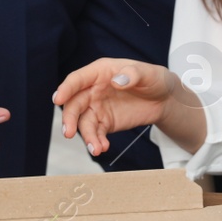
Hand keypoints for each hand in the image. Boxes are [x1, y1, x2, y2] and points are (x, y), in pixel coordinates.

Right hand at [53, 57, 178, 155]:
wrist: (163, 99)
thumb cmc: (153, 79)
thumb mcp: (148, 73)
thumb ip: (133, 75)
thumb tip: (117, 81)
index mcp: (99, 72)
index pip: (77, 79)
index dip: (66, 89)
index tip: (57, 100)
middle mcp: (93, 90)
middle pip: (74, 104)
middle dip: (69, 118)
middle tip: (68, 132)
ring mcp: (97, 107)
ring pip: (83, 122)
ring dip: (86, 136)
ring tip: (96, 148)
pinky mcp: (105, 123)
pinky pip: (96, 133)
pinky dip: (97, 141)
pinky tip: (103, 147)